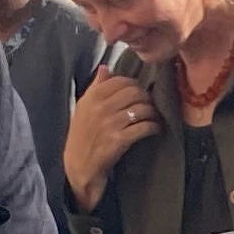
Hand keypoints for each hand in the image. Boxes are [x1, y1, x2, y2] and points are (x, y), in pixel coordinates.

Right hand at [64, 68, 154, 207]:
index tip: (139, 92)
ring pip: (142, 108)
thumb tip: (105, 68)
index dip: (135, 85)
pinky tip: (154, 129)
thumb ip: (96, 86)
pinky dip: (154, 127)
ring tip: (154, 117)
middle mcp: (101, 107)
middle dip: (147, 98)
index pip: (121, 81)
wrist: (79, 164)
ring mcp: (111, 123)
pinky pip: (144, 127)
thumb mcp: (84, 107)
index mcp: (93, 96)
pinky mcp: (119, 140)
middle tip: (150, 105)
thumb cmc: (82, 135)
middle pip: (135, 92)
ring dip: (153, 112)